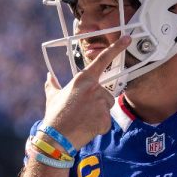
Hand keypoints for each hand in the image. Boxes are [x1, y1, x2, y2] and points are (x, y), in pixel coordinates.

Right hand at [40, 35, 130, 150]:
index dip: (116, 48)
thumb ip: (52, 85)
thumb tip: (48, 77)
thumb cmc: (55, 116)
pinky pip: (107, 121)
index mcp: (83, 79)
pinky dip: (99, 125)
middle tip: (83, 111)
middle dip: (98, 102)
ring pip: (108, 106)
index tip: (127, 38)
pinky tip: (87, 128)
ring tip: (84, 119)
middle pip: (107, 93)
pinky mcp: (105, 118)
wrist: (57, 138)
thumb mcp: (52, 97)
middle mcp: (94, 88)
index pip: (102, 60)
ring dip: (100, 113)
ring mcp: (101, 103)